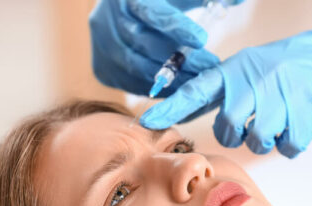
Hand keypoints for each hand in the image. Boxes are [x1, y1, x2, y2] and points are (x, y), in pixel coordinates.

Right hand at [89, 0, 241, 95]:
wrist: (120, 13)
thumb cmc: (157, 2)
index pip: (152, 12)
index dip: (176, 27)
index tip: (203, 40)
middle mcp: (108, 20)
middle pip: (144, 44)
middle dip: (180, 60)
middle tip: (210, 68)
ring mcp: (101, 46)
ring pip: (135, 67)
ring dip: (170, 79)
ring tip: (199, 82)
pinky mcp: (101, 69)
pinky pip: (129, 84)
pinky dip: (154, 89)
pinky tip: (178, 90)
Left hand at [141, 23, 311, 157]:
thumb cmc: (281, 67)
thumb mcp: (245, 69)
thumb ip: (214, 92)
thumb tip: (177, 107)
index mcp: (235, 73)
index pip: (195, 91)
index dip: (170, 107)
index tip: (145, 120)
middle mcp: (253, 85)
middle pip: (227, 130)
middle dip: (235, 134)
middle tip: (250, 122)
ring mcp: (279, 102)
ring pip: (257, 142)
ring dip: (265, 139)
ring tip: (277, 119)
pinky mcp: (304, 119)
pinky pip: (286, 148)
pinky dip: (290, 143)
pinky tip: (296, 124)